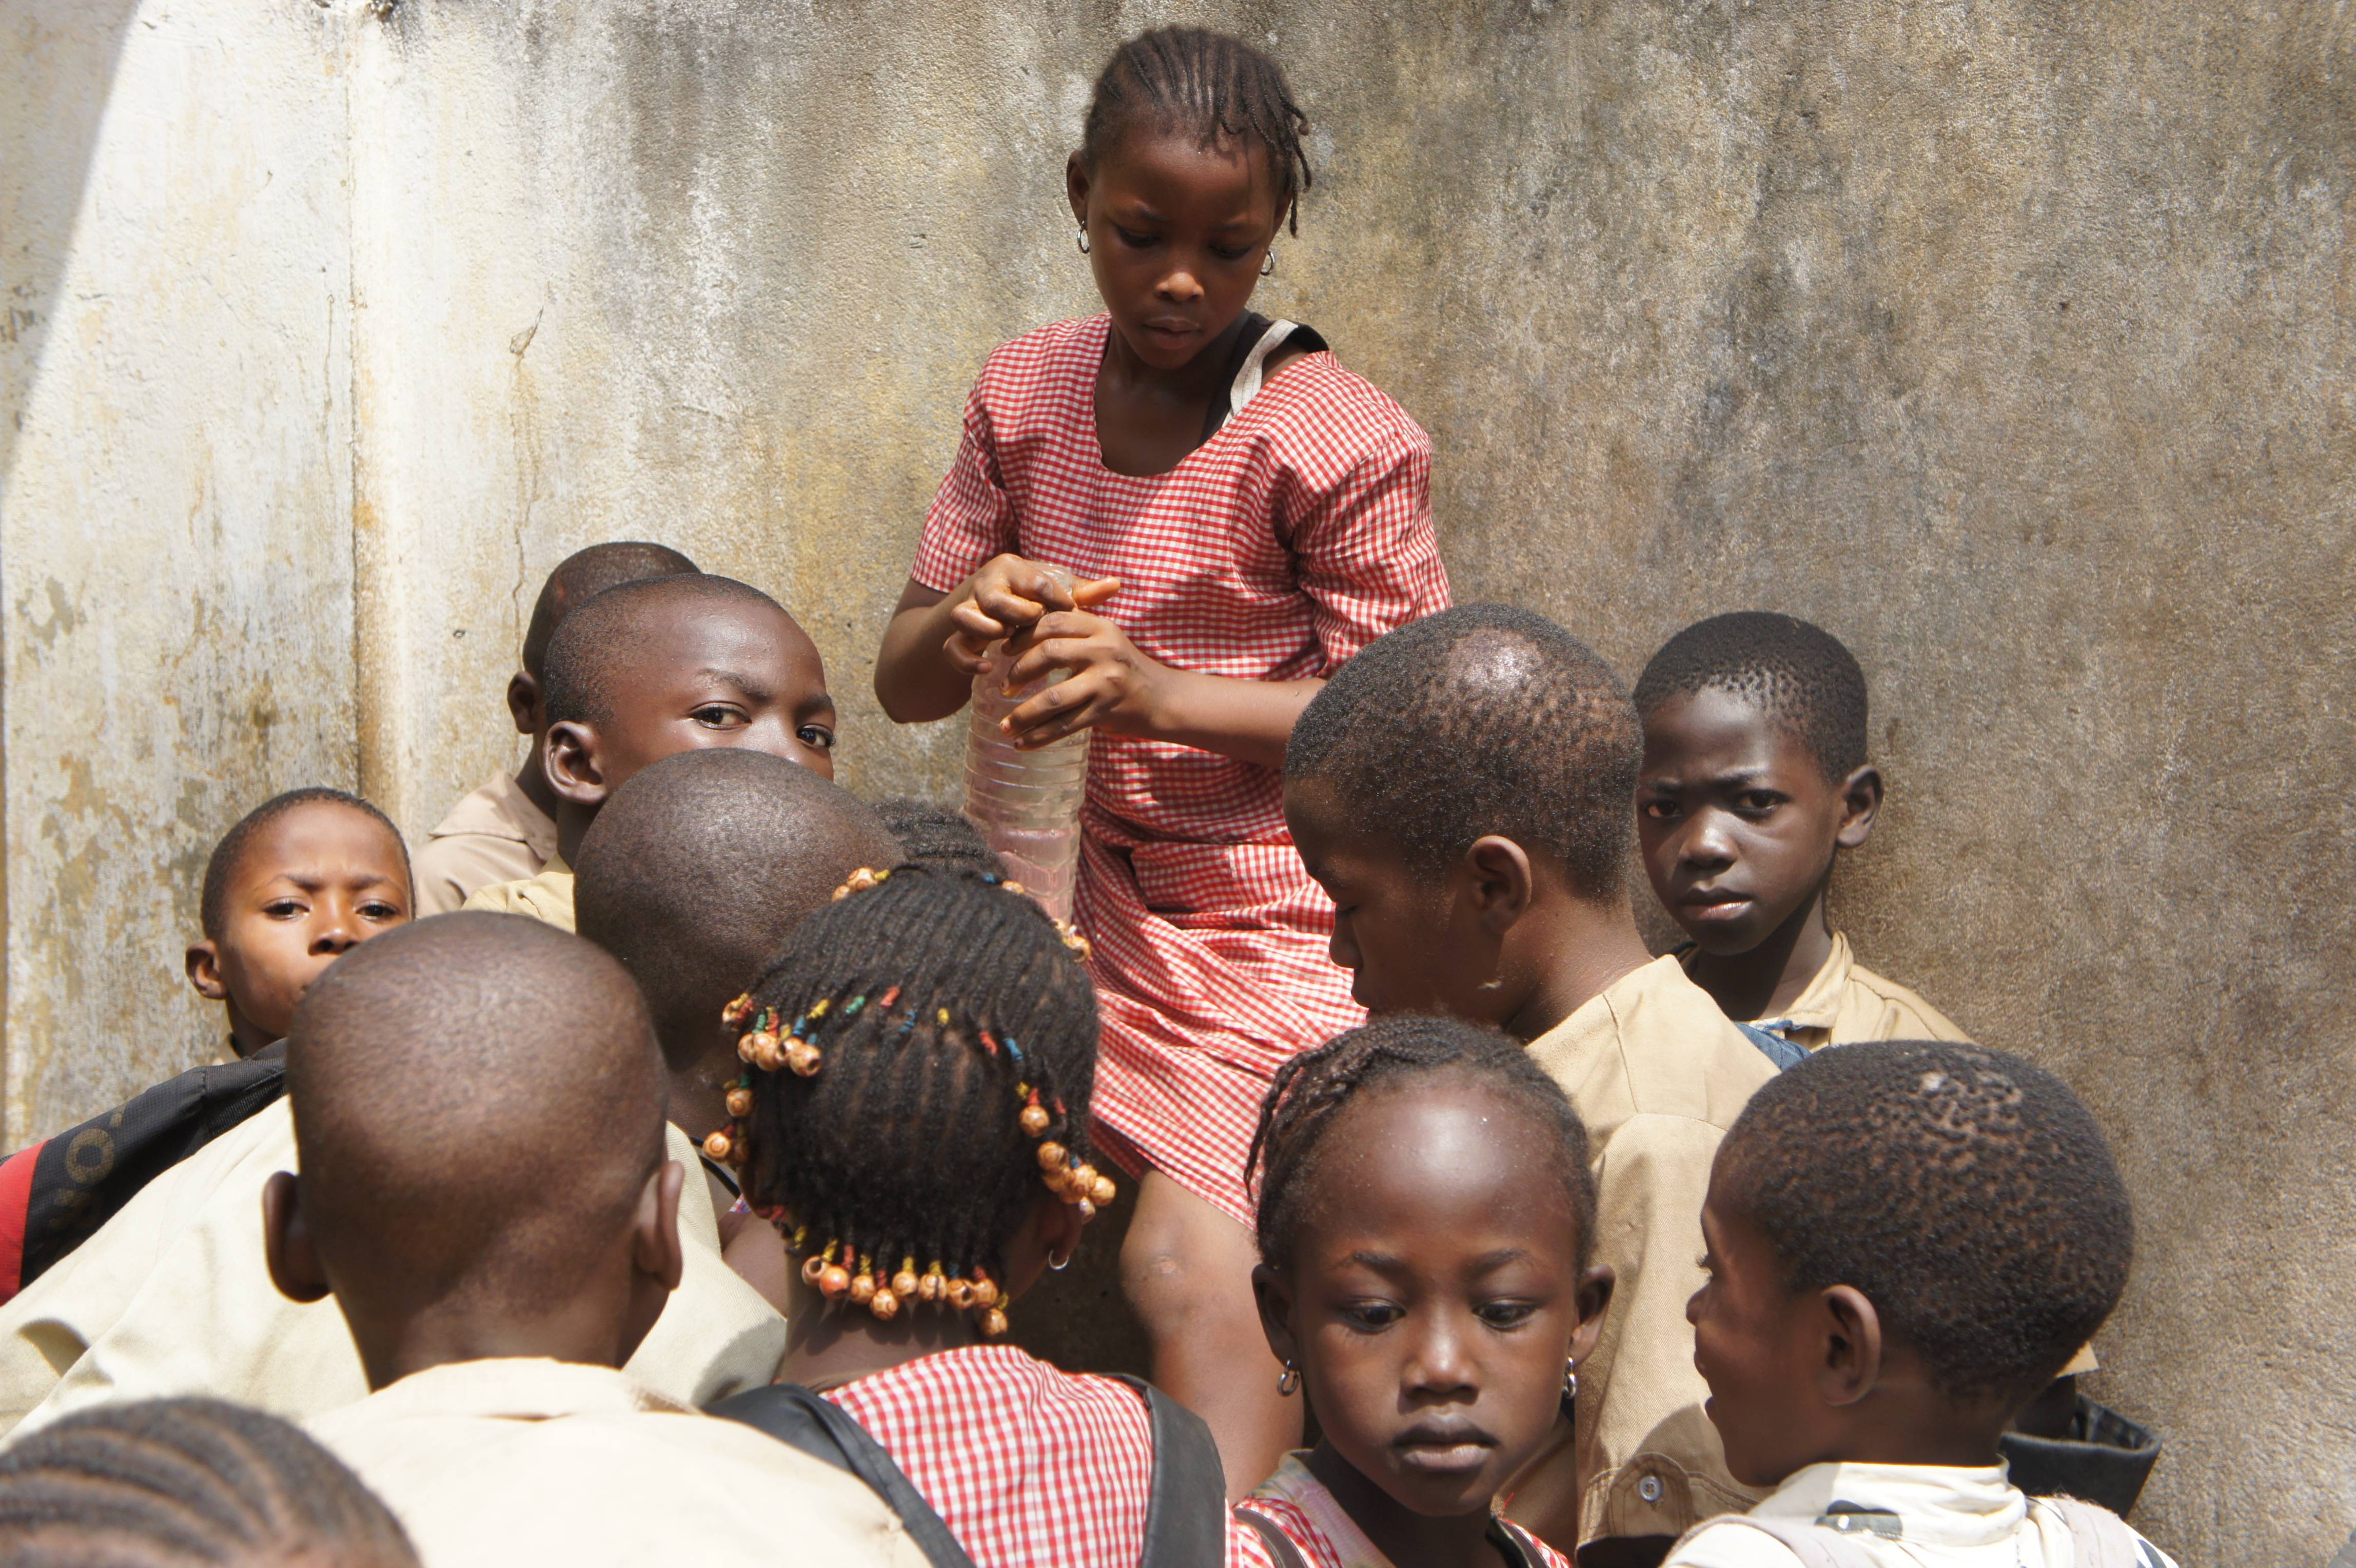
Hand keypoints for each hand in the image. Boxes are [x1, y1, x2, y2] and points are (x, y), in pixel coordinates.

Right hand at [943, 555, 1119, 675]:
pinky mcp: (955, 637)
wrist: (988, 612)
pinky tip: (988, 668)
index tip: (1069, 614)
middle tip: (1034, 627)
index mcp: (1013, 569)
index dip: (1055, 601)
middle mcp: (985, 586)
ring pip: (963, 617)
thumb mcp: (1054, 594)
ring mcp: (967, 611)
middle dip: (1017, 615)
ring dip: (987, 632)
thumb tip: (1116, 584)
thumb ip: (1083, 593)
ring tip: (1007, 644)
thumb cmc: (1030, 600)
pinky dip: (967, 660)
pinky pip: (951, 648)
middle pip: (994, 598)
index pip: (1036, 582)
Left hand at [999, 609, 1171, 746]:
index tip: (1004, 649)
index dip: (1024, 634)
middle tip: (1003, 687)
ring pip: (1054, 697)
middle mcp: (1104, 651)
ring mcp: (1106, 682)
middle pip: (1050, 653)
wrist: (1162, 699)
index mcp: (1100, 627)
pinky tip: (1021, 743)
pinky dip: (1039, 736)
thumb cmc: (1123, 668)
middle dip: (1019, 671)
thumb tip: (1022, 629)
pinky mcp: (1106, 711)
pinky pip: (1065, 725)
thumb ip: (1074, 631)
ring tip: (1005, 725)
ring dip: (1024, 714)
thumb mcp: (1105, 640)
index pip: (1054, 621)